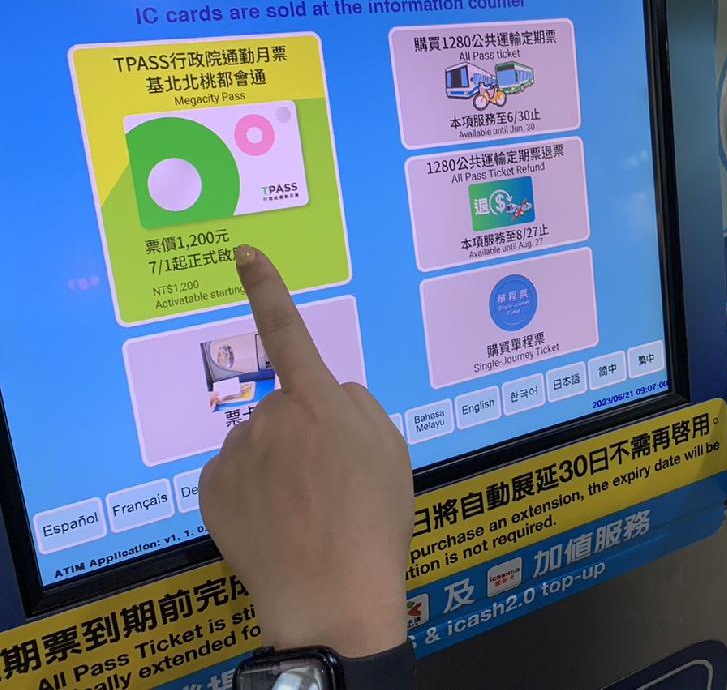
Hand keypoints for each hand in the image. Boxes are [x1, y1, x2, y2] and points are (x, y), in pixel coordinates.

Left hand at [199, 247, 413, 657]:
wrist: (330, 595)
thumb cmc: (374, 520)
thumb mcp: (393, 451)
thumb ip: (358, 408)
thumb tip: (328, 397)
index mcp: (320, 401)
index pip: (289, 332)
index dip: (267, 289)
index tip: (243, 253)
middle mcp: (271, 417)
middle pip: (287, 408)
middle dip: (305, 432)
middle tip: (333, 483)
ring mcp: (236, 454)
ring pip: (261, 444)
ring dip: (278, 464)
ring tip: (307, 512)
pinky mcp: (212, 491)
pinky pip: (236, 476)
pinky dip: (253, 492)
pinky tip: (277, 523)